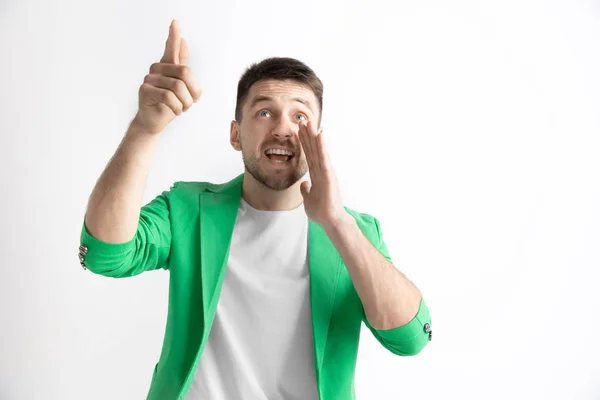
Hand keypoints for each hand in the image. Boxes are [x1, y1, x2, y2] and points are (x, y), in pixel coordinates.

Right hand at [134, 19, 202, 134]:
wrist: (155, 121)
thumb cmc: (169, 104)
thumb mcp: (181, 87)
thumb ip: (182, 68)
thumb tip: (184, 42)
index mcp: (167, 66)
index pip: (171, 48)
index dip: (174, 36)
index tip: (175, 22)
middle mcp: (157, 69)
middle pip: (184, 72)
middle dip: (193, 91)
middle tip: (192, 102)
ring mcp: (149, 78)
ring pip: (177, 87)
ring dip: (185, 102)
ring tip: (182, 108)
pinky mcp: (145, 90)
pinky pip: (168, 96)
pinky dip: (177, 107)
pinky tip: (175, 111)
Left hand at [298, 120, 346, 228]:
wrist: (330, 220)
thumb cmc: (321, 211)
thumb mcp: (308, 198)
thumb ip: (306, 189)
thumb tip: (303, 183)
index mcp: (316, 174)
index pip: (308, 155)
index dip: (303, 142)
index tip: (298, 131)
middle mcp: (322, 170)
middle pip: (313, 149)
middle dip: (307, 135)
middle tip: (302, 120)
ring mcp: (326, 171)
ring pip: (318, 149)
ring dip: (314, 135)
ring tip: (309, 122)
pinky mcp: (329, 175)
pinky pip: (324, 157)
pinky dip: (322, 145)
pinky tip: (319, 133)